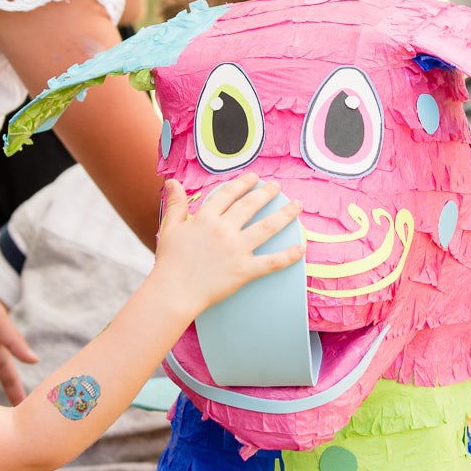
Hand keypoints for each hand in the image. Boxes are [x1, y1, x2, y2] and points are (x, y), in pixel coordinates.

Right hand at [148, 177, 303, 313]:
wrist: (174, 292)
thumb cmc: (170, 262)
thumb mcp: (169, 227)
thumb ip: (175, 203)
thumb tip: (172, 181)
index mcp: (205, 218)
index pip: (228, 194)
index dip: (243, 183)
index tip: (254, 178)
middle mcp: (224, 230)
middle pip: (250, 205)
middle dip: (267, 193)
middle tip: (278, 186)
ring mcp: (236, 250)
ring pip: (267, 228)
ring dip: (285, 215)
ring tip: (297, 206)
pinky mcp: (244, 270)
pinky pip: (271, 262)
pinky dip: (288, 255)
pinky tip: (301, 248)